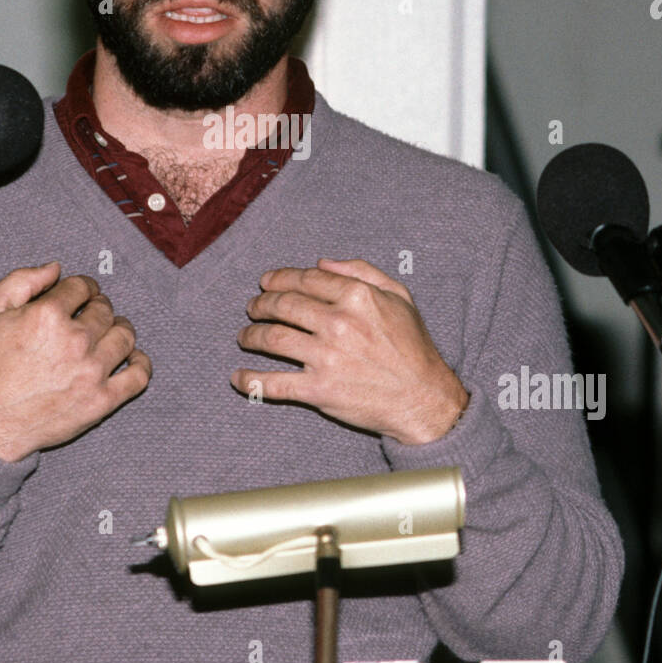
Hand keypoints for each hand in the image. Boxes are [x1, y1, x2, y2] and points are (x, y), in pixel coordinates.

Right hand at [0, 261, 150, 461]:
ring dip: (118, 329)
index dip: (80, 287)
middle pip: (105, 309)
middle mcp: (75, 341)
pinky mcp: (102, 400)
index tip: (78, 296)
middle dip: (97, 307)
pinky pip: (139, 375)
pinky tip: (131, 358)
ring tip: (107, 334)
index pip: (82, 286)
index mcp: (48, 316)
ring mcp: (92, 372)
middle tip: (88, 316)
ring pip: (125, 336)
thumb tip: (55, 268)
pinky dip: (141, 363)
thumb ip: (21, 281)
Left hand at [233, 257, 467, 445]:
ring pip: (272, 339)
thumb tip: (322, 263)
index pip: (305, 280)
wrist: (424, 399)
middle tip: (252, 307)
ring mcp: (325, 358)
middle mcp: (338, 323)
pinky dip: (250, 380)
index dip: (279, 278)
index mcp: (357, 296)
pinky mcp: (318, 391)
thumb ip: (362, 272)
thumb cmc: (413, 347)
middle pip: (283, 305)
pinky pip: (273, 384)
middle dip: (261, 304)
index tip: (266, 282)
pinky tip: (237, 378)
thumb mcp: (399, 296)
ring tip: (243, 336)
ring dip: (250, 336)